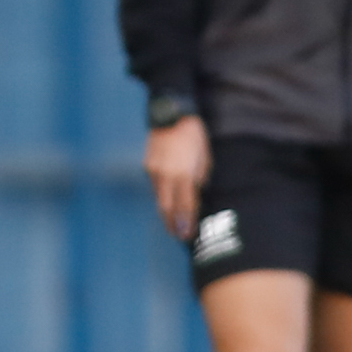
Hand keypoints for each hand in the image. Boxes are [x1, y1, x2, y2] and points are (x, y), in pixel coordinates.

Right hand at [143, 115, 210, 242]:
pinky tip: (167, 203)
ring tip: (173, 224)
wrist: (171, 115)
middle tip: (178, 236)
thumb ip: (198, 178)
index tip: (188, 235)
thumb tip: (196, 193)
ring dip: (166, 212)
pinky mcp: (147, 166)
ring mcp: (153, 170)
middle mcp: (166, 174)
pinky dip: (162, 196)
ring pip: (159, 198)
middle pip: (167, 207)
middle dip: (172, 224)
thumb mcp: (204, 158)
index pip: (185, 205)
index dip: (186, 222)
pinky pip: (156, 186)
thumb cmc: (194, 136)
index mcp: (183, 173)